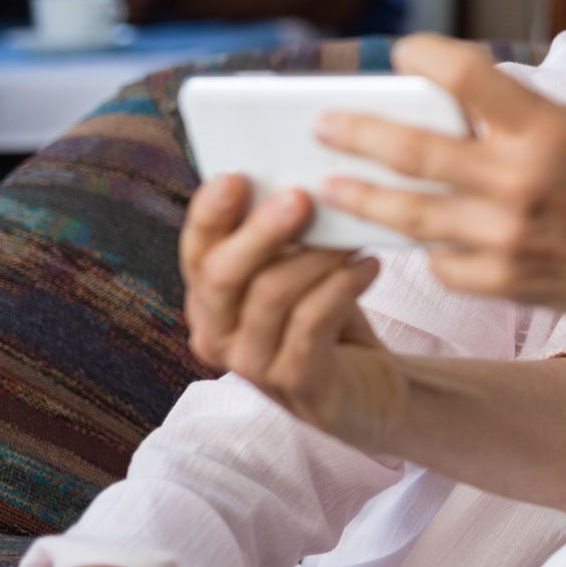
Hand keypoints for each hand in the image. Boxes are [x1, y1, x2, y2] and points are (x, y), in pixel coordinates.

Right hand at [180, 175, 403, 449]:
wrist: (368, 390)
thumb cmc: (328, 315)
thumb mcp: (300, 272)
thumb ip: (288, 236)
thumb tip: (300, 176)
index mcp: (209, 298)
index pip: (196, 251)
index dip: (209, 215)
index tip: (235, 177)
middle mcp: (217, 333)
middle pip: (223, 274)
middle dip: (261, 231)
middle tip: (301, 196)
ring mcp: (251, 363)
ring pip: (272, 294)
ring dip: (316, 255)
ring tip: (353, 234)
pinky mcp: (296, 382)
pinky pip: (312, 322)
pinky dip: (342, 286)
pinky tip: (369, 265)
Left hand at [315, 34, 565, 331]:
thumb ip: (526, 109)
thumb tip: (462, 98)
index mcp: (544, 129)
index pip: (464, 75)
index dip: (423, 55)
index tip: (402, 53)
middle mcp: (520, 180)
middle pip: (413, 149)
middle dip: (356, 134)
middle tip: (322, 125)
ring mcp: (507, 236)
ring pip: (409, 214)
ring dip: (362, 196)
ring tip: (330, 185)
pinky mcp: (505, 281)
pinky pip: (443, 260)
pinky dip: (427, 247)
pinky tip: (410, 237)